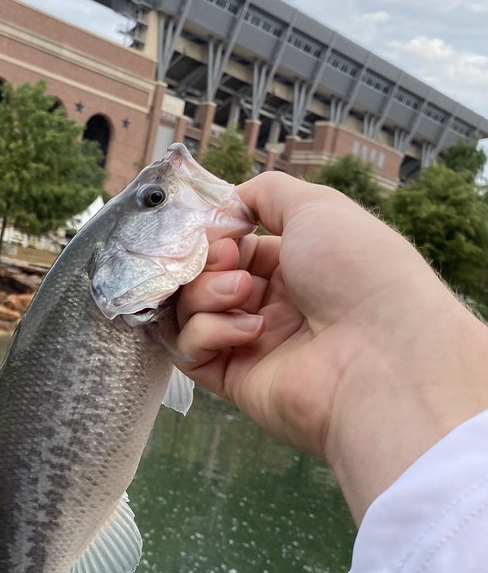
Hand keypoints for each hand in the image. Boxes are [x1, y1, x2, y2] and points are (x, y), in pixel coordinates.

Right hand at [175, 171, 487, 521]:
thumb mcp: (317, 207)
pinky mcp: (235, 380)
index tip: (226, 231)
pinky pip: (191, 351)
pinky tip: (249, 331)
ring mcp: (252, 343)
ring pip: (190, 310)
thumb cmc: (359, 271)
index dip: (218, 234)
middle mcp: (273, 304)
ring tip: (241, 293)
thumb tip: (228, 207)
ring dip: (205, 292)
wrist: (382, 351)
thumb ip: (266, 193)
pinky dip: (207, 332)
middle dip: (207, 261)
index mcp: (295, 266)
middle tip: (230, 260)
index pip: (233, 246)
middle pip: (204, 276)